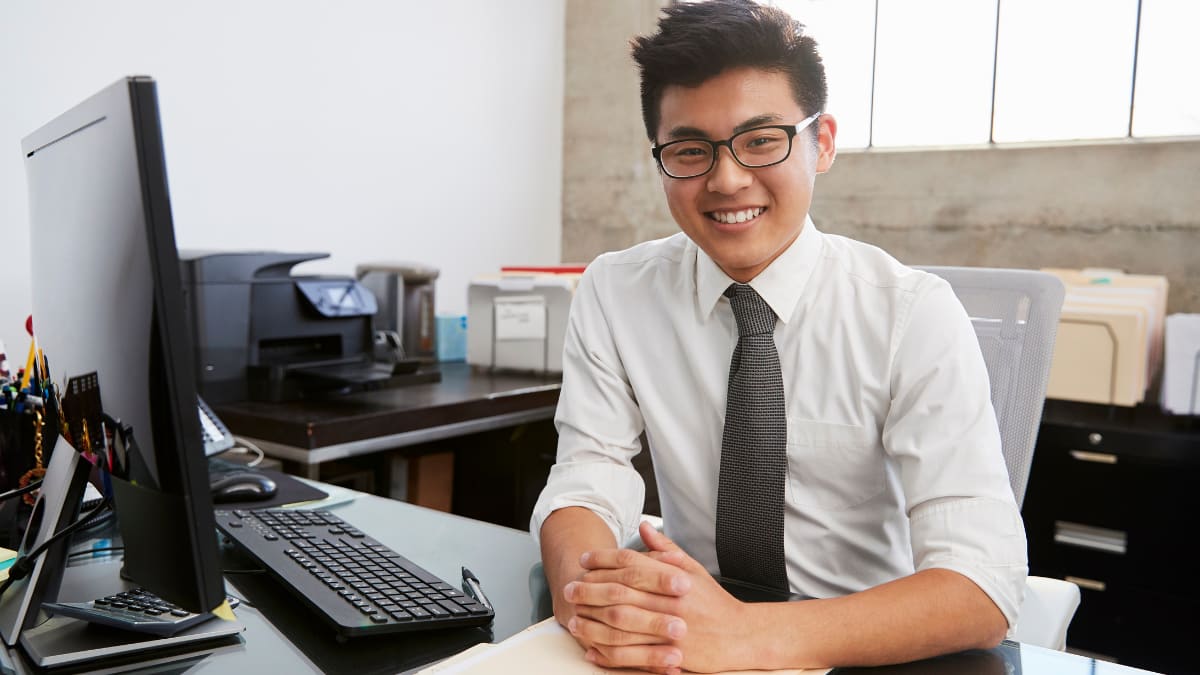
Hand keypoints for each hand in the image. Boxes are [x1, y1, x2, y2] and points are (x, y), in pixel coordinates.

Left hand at [572, 522, 753, 672]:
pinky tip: (592, 650)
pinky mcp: (671, 654)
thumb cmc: (714, 602)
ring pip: (624, 624)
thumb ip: (666, 548)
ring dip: (594, 622)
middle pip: (622, 592)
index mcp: (675, 577)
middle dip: (591, 590)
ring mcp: (670, 628)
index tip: (584, 561)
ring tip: (573, 620)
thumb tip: (644, 526)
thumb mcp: (693, 568)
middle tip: (569, 589)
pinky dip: (610, 654)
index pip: (632, 564)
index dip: (605, 560)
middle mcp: (671, 601)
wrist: (741, 635)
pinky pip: (634, 654)